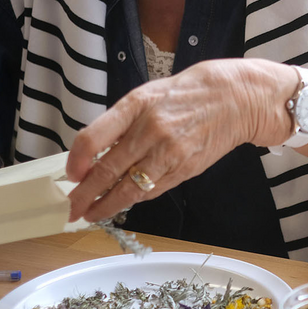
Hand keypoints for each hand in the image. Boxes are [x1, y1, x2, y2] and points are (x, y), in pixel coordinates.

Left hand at [65, 59, 293, 221]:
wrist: (237, 99)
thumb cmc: (189, 94)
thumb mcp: (149, 95)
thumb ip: (121, 121)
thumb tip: (93, 154)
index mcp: (136, 105)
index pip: (92, 138)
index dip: (76, 162)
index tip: (70, 175)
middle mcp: (150, 129)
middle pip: (106, 170)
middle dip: (84, 195)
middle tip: (70, 208)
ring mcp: (169, 152)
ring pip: (129, 188)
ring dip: (106, 205)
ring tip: (91, 214)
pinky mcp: (186, 169)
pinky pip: (153, 190)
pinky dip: (136, 198)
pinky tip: (124, 202)